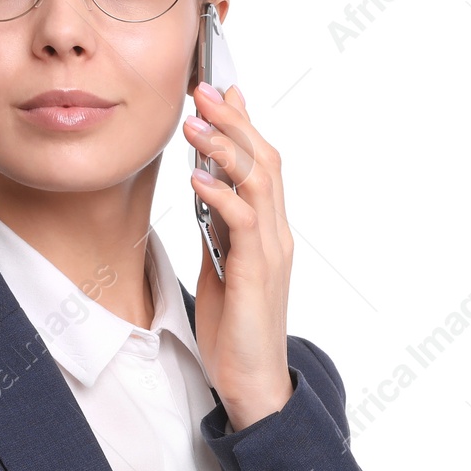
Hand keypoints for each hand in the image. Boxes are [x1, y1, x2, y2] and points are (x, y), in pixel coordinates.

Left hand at [183, 82, 295, 430]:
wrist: (252, 382)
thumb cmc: (236, 328)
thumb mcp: (220, 266)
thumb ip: (217, 228)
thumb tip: (204, 189)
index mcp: (268, 229)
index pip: (262, 163)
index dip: (244, 123)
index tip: (219, 90)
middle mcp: (276, 233)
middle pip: (265, 160)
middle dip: (233, 120)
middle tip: (201, 88)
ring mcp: (271, 251)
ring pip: (259, 182)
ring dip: (225, 147)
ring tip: (194, 121)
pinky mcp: (258, 274)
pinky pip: (243, 223)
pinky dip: (220, 196)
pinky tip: (197, 179)